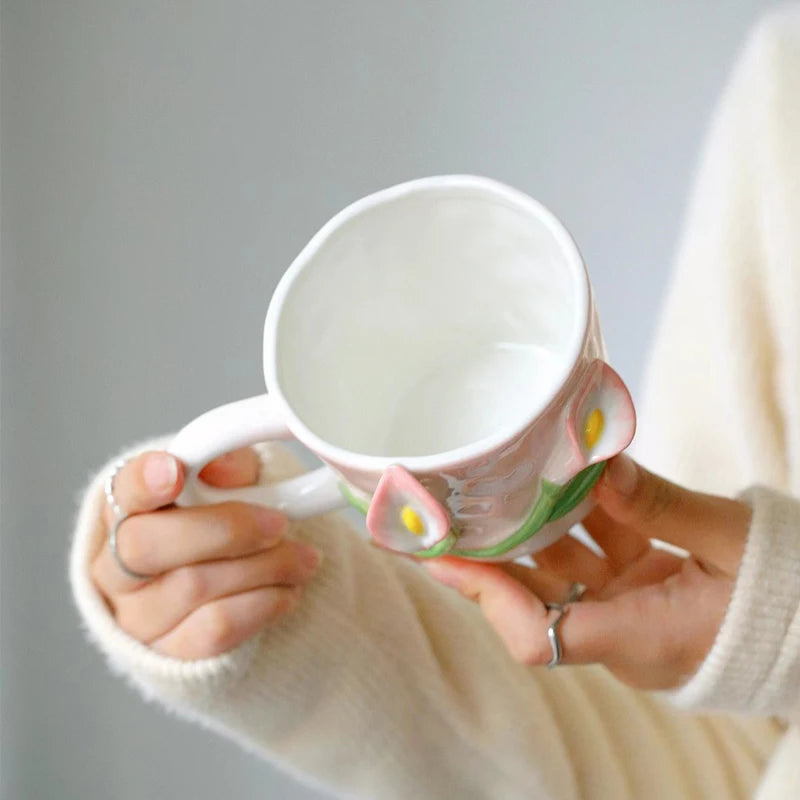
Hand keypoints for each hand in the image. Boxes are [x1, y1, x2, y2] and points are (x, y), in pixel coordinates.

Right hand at [91, 449, 321, 659]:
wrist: (222, 579)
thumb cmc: (218, 516)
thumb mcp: (227, 479)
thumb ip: (227, 464)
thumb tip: (227, 470)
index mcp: (122, 509)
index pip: (120, 491)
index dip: (142, 481)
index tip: (174, 470)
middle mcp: (113, 566)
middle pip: (147, 545)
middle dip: (226, 530)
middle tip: (279, 523)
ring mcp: (136, 615)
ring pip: (194, 587)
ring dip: (264, 568)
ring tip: (304, 558)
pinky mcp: (168, 652)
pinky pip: (216, 630)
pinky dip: (264, 605)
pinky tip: (288, 590)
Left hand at [423, 454, 750, 689]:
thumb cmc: (788, 597)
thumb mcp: (733, 544)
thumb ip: (665, 505)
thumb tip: (601, 465)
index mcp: (638, 639)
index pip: (539, 637)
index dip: (486, 597)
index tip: (444, 555)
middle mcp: (619, 633)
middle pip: (530, 599)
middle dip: (483, 557)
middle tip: (439, 514)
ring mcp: (626, 611)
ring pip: (557, 572)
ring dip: (522, 531)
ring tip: (481, 489)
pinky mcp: (639, 590)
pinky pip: (592, 555)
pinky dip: (573, 520)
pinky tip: (555, 481)